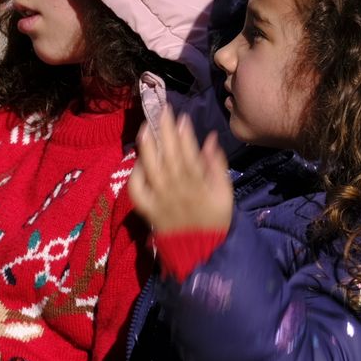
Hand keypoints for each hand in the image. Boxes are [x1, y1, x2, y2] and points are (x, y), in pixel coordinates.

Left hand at [129, 107, 233, 233]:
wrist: (200, 250)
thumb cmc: (215, 218)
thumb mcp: (224, 192)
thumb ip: (217, 165)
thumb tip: (210, 139)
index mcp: (197, 184)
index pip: (189, 153)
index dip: (184, 134)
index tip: (181, 117)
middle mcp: (176, 189)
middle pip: (168, 155)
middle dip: (165, 130)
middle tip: (161, 109)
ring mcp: (159, 199)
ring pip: (151, 168)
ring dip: (147, 145)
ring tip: (146, 126)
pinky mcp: (147, 209)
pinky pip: (137, 190)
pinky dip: (136, 174)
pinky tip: (139, 161)